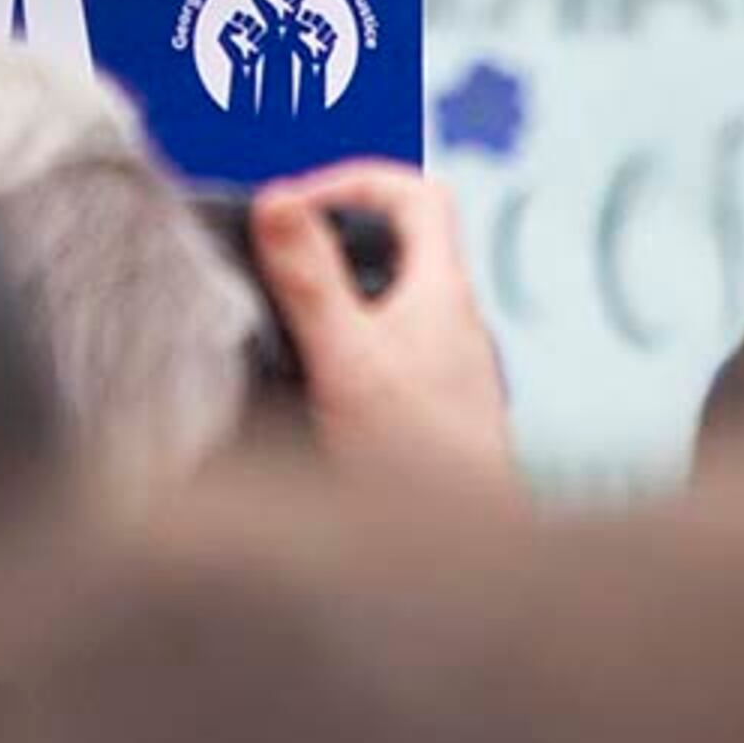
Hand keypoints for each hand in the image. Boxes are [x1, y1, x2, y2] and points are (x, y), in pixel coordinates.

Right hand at [251, 159, 517, 492]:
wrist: (464, 563)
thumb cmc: (421, 468)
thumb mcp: (347, 359)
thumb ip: (309, 280)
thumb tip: (279, 200)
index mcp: (442, 293)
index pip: (417, 193)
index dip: (354, 179)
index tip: (298, 205)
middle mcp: (453, 324)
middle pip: (402, 244)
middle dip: (335, 237)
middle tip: (281, 253)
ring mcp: (448, 369)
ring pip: (392, 301)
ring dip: (339, 295)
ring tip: (285, 315)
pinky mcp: (434, 412)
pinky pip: (390, 352)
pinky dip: (348, 347)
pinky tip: (312, 383)